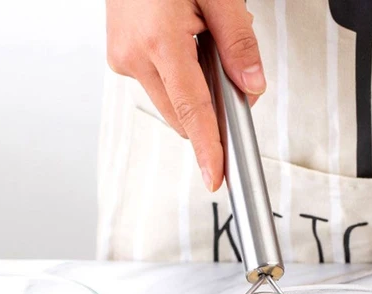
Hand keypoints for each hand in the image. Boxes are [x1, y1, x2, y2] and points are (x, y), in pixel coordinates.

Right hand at [105, 0, 265, 191]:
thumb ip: (238, 43)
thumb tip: (252, 88)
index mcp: (159, 41)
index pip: (192, 112)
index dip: (207, 147)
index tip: (215, 175)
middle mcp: (134, 56)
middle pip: (183, 115)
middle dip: (210, 107)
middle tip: (226, 67)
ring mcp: (122, 58)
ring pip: (171, 103)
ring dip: (193, 90)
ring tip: (198, 42)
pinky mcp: (120, 56)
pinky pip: (158, 85)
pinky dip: (178, 77)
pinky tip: (182, 44)